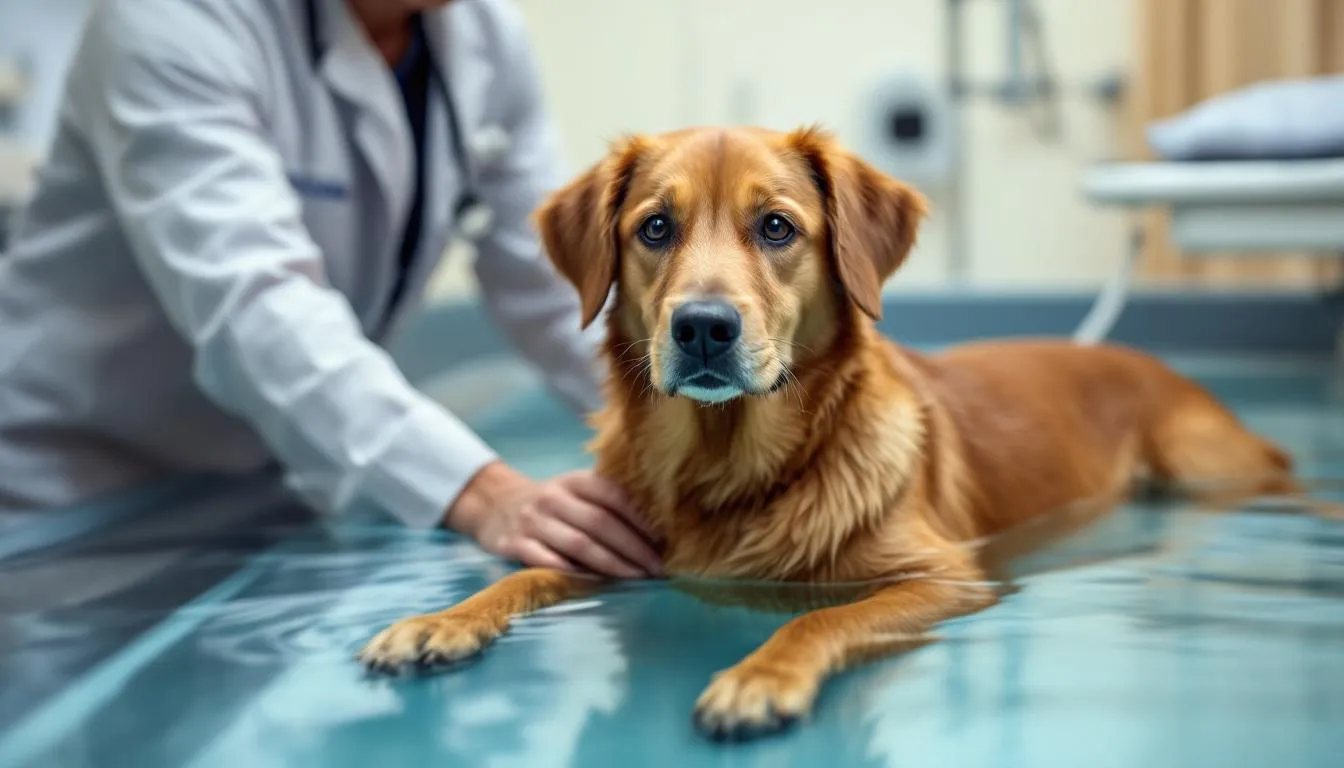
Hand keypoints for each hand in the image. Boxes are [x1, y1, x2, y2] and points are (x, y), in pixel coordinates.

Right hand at [445, 461, 662, 578]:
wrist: (494, 504)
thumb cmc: (552, 503)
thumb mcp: (575, 490)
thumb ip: (606, 503)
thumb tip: (657, 532)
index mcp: (575, 481)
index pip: (614, 496)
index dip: (641, 518)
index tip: (664, 540)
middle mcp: (554, 498)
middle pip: (600, 522)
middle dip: (633, 547)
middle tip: (657, 567)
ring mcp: (533, 521)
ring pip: (578, 544)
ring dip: (611, 564)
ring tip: (636, 578)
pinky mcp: (514, 544)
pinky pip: (546, 561)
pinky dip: (572, 573)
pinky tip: (595, 584)